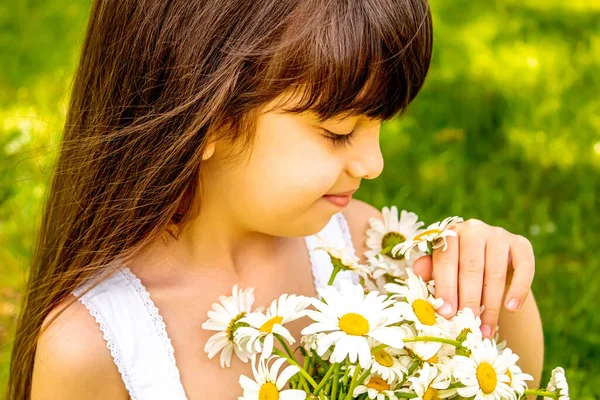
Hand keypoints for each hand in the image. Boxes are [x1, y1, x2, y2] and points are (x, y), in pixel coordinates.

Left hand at [412, 218, 534, 338]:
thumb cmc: (459, 268)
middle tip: (466, 325)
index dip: (445, 288)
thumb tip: (417, 270)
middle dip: (468, 301)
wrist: (490, 263)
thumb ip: (430, 269)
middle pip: (471, 268)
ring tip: (485, 329)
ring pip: (495, 273)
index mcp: (449, 234)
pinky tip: (511, 308)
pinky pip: (524, 267)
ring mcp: (498, 235)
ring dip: (490, 305)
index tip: (446, 313)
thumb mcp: (444, 268)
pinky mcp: (521, 243)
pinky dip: (518, 289)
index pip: (446, 261)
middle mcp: (473, 229)